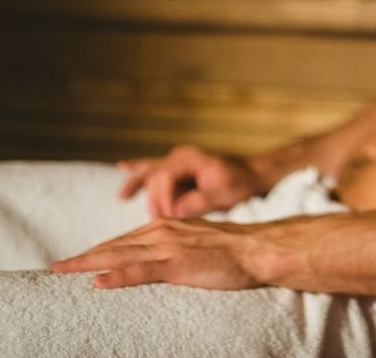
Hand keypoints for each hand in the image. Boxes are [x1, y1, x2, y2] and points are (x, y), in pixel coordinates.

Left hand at [50, 218, 264, 289]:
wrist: (259, 249)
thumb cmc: (233, 250)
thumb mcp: (196, 243)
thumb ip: (174, 248)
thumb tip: (156, 260)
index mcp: (166, 227)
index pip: (122, 240)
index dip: (96, 251)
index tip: (73, 261)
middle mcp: (162, 232)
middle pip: (113, 246)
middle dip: (82, 257)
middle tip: (53, 268)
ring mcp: (169, 247)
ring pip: (119, 255)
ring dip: (87, 263)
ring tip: (61, 272)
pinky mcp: (178, 264)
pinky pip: (141, 271)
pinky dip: (117, 275)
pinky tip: (98, 282)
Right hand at [117, 145, 266, 218]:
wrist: (253, 175)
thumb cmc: (240, 184)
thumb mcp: (222, 195)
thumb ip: (197, 202)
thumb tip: (174, 213)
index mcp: (190, 159)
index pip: (164, 177)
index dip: (164, 199)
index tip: (170, 217)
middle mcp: (180, 157)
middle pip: (151, 173)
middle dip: (149, 197)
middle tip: (152, 219)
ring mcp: (178, 162)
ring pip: (149, 171)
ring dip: (137, 184)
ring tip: (123, 196)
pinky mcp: (178, 172)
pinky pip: (153, 171)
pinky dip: (139, 172)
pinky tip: (122, 167)